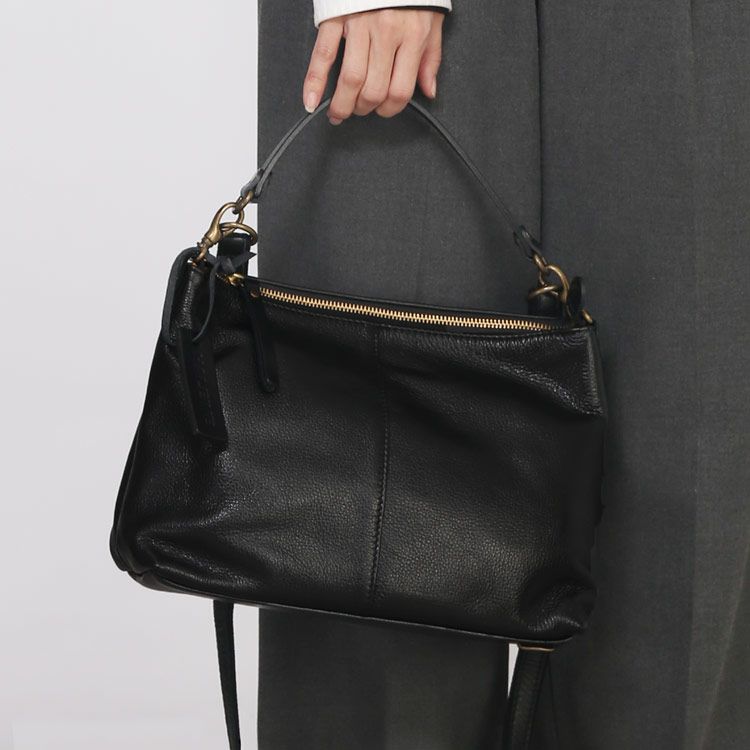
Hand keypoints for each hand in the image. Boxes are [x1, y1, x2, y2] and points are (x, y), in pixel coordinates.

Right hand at [303, 9, 444, 123]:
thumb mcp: (432, 22)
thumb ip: (431, 59)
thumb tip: (429, 91)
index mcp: (412, 36)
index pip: (400, 91)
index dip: (390, 109)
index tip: (383, 110)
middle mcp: (387, 32)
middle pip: (374, 90)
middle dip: (366, 109)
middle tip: (362, 110)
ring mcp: (359, 25)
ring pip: (350, 79)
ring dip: (343, 105)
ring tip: (338, 114)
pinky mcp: (336, 17)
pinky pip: (323, 54)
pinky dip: (314, 81)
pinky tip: (311, 101)